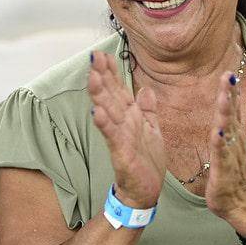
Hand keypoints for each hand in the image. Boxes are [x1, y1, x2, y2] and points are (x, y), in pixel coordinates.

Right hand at [89, 52, 165, 207]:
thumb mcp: (153, 130)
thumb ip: (148, 109)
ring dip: (100, 95)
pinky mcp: (121, 153)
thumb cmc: (147, 161)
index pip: (119, 89)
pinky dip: (105, 124)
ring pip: (108, 112)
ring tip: (92, 77)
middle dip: (102, 76)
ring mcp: (120, 137)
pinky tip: (97, 112)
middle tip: (93, 56)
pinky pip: (113, 136)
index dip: (111, 72)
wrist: (147, 191)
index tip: (102, 53)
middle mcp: (122, 123)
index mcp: (130, 116)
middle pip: (110, 96)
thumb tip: (145, 89)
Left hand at [205, 73, 245, 237]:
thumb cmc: (232, 174)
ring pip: (228, 131)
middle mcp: (234, 142)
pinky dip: (220, 143)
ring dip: (226, 114)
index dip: (230, 91)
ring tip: (224, 98)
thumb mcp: (227, 145)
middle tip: (228, 75)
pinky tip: (217, 132)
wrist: (243, 204)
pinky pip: (221, 155)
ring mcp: (230, 155)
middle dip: (229, 95)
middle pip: (231, 114)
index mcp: (232, 136)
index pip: (231, 109)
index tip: (228, 72)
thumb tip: (224, 105)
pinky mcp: (224, 171)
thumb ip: (226, 126)